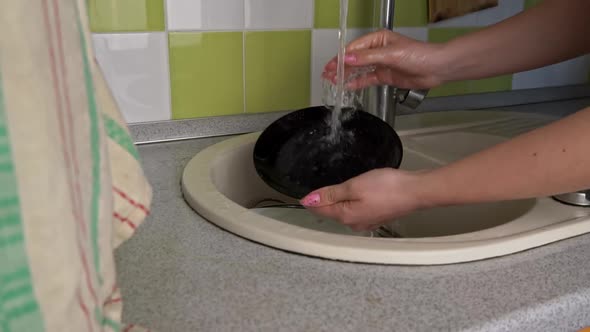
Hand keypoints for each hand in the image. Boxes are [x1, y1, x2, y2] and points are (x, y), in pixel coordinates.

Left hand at [299, 169, 426, 230]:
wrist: (416, 191)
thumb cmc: (387, 188)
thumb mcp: (353, 186)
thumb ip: (331, 193)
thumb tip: (309, 200)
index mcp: (346, 216)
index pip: (320, 209)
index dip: (310, 200)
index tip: (302, 194)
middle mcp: (354, 223)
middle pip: (331, 212)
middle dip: (323, 201)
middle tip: (316, 190)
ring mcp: (367, 221)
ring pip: (345, 211)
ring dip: (338, 201)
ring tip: (334, 190)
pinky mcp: (377, 216)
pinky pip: (357, 210)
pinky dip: (352, 202)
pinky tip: (356, 193)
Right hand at [323, 30, 446, 89]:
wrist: (436, 68)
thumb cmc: (420, 55)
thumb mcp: (391, 54)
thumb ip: (367, 58)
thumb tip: (348, 58)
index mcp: (378, 39)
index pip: (354, 48)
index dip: (341, 57)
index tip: (331, 66)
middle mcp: (378, 50)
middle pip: (353, 59)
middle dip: (340, 67)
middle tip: (327, 74)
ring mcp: (380, 64)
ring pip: (358, 70)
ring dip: (346, 75)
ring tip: (332, 81)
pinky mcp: (384, 76)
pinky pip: (366, 79)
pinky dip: (356, 83)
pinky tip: (347, 86)